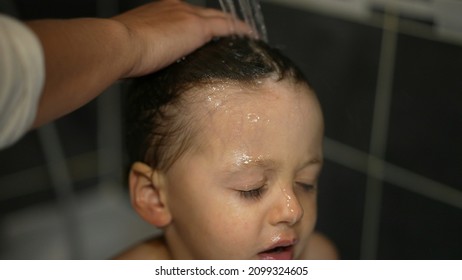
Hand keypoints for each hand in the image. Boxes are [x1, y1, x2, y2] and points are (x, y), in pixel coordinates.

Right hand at [112, 0, 251, 77]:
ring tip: (244, 36)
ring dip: (232, 27)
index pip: (187, 16)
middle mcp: (175, 7)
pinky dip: (238, 30)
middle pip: (206, 13)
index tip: (204, 35)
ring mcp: (187, 15)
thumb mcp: (137, 49)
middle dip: (218, 22)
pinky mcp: (197, 27)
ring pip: (218, 18)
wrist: (119, 44)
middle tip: (231, 33)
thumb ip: (149, 53)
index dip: (199, 24)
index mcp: (160, 12)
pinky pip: (226, 26)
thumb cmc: (121, 51)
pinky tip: (249, 37)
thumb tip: (152, 66)